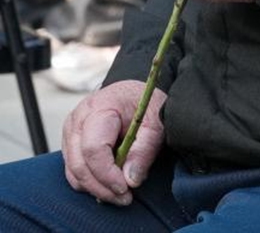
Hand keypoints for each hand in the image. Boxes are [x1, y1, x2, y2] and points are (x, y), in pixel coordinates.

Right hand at [62, 80, 165, 202]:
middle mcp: (78, 119)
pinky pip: (73, 171)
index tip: (125, 188)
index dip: (107, 174)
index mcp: (98, 107)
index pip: (93, 148)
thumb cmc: (143, 104)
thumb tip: (131, 180)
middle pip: (79, 164)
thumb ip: (145, 149)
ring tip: (121, 193)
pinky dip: (90, 182)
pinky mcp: (69, 143)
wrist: (131, 95)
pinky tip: (110, 184)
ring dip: (96, 188)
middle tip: (125, 198)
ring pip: (73, 172)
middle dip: (102, 187)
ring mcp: (70, 131)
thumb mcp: (155, 121)